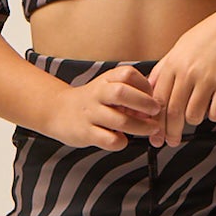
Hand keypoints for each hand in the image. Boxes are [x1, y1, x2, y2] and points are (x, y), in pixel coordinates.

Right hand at [48, 65, 164, 150]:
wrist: (58, 111)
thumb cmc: (93, 102)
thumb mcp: (108, 89)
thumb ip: (131, 93)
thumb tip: (157, 103)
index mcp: (105, 80)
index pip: (128, 74)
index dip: (145, 85)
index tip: (153, 96)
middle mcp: (97, 94)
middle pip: (122, 93)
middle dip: (144, 103)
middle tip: (157, 111)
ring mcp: (91, 114)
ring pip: (120, 120)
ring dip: (141, 126)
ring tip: (152, 129)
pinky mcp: (86, 133)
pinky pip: (109, 140)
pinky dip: (121, 142)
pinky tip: (122, 139)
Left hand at [147, 5, 215, 144]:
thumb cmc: (207, 38)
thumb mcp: (180, 48)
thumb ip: (164, 69)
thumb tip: (147, 87)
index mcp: (173, 64)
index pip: (158, 100)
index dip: (155, 122)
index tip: (155, 135)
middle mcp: (188, 72)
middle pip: (174, 112)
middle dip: (171, 132)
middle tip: (171, 141)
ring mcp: (208, 78)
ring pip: (194, 115)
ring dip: (195, 120)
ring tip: (199, 112)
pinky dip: (215, 115)